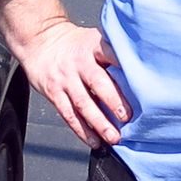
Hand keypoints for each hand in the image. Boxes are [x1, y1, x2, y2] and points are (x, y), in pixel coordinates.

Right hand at [11, 20, 129, 148]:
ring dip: (99, 123)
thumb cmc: (74, 45)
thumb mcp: (93, 39)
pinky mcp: (54, 94)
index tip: (140, 80)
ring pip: (83, 103)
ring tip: (113, 137)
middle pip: (97, 82)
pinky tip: (94, 141)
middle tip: (127, 117)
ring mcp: (65, 79)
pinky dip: (82, 130)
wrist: (39, 42)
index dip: (125, 64)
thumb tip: (141, 73)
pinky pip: (69, 114)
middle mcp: (79, 63)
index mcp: (92, 46)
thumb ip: (112, 53)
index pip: (110, 53)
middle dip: (113, 101)